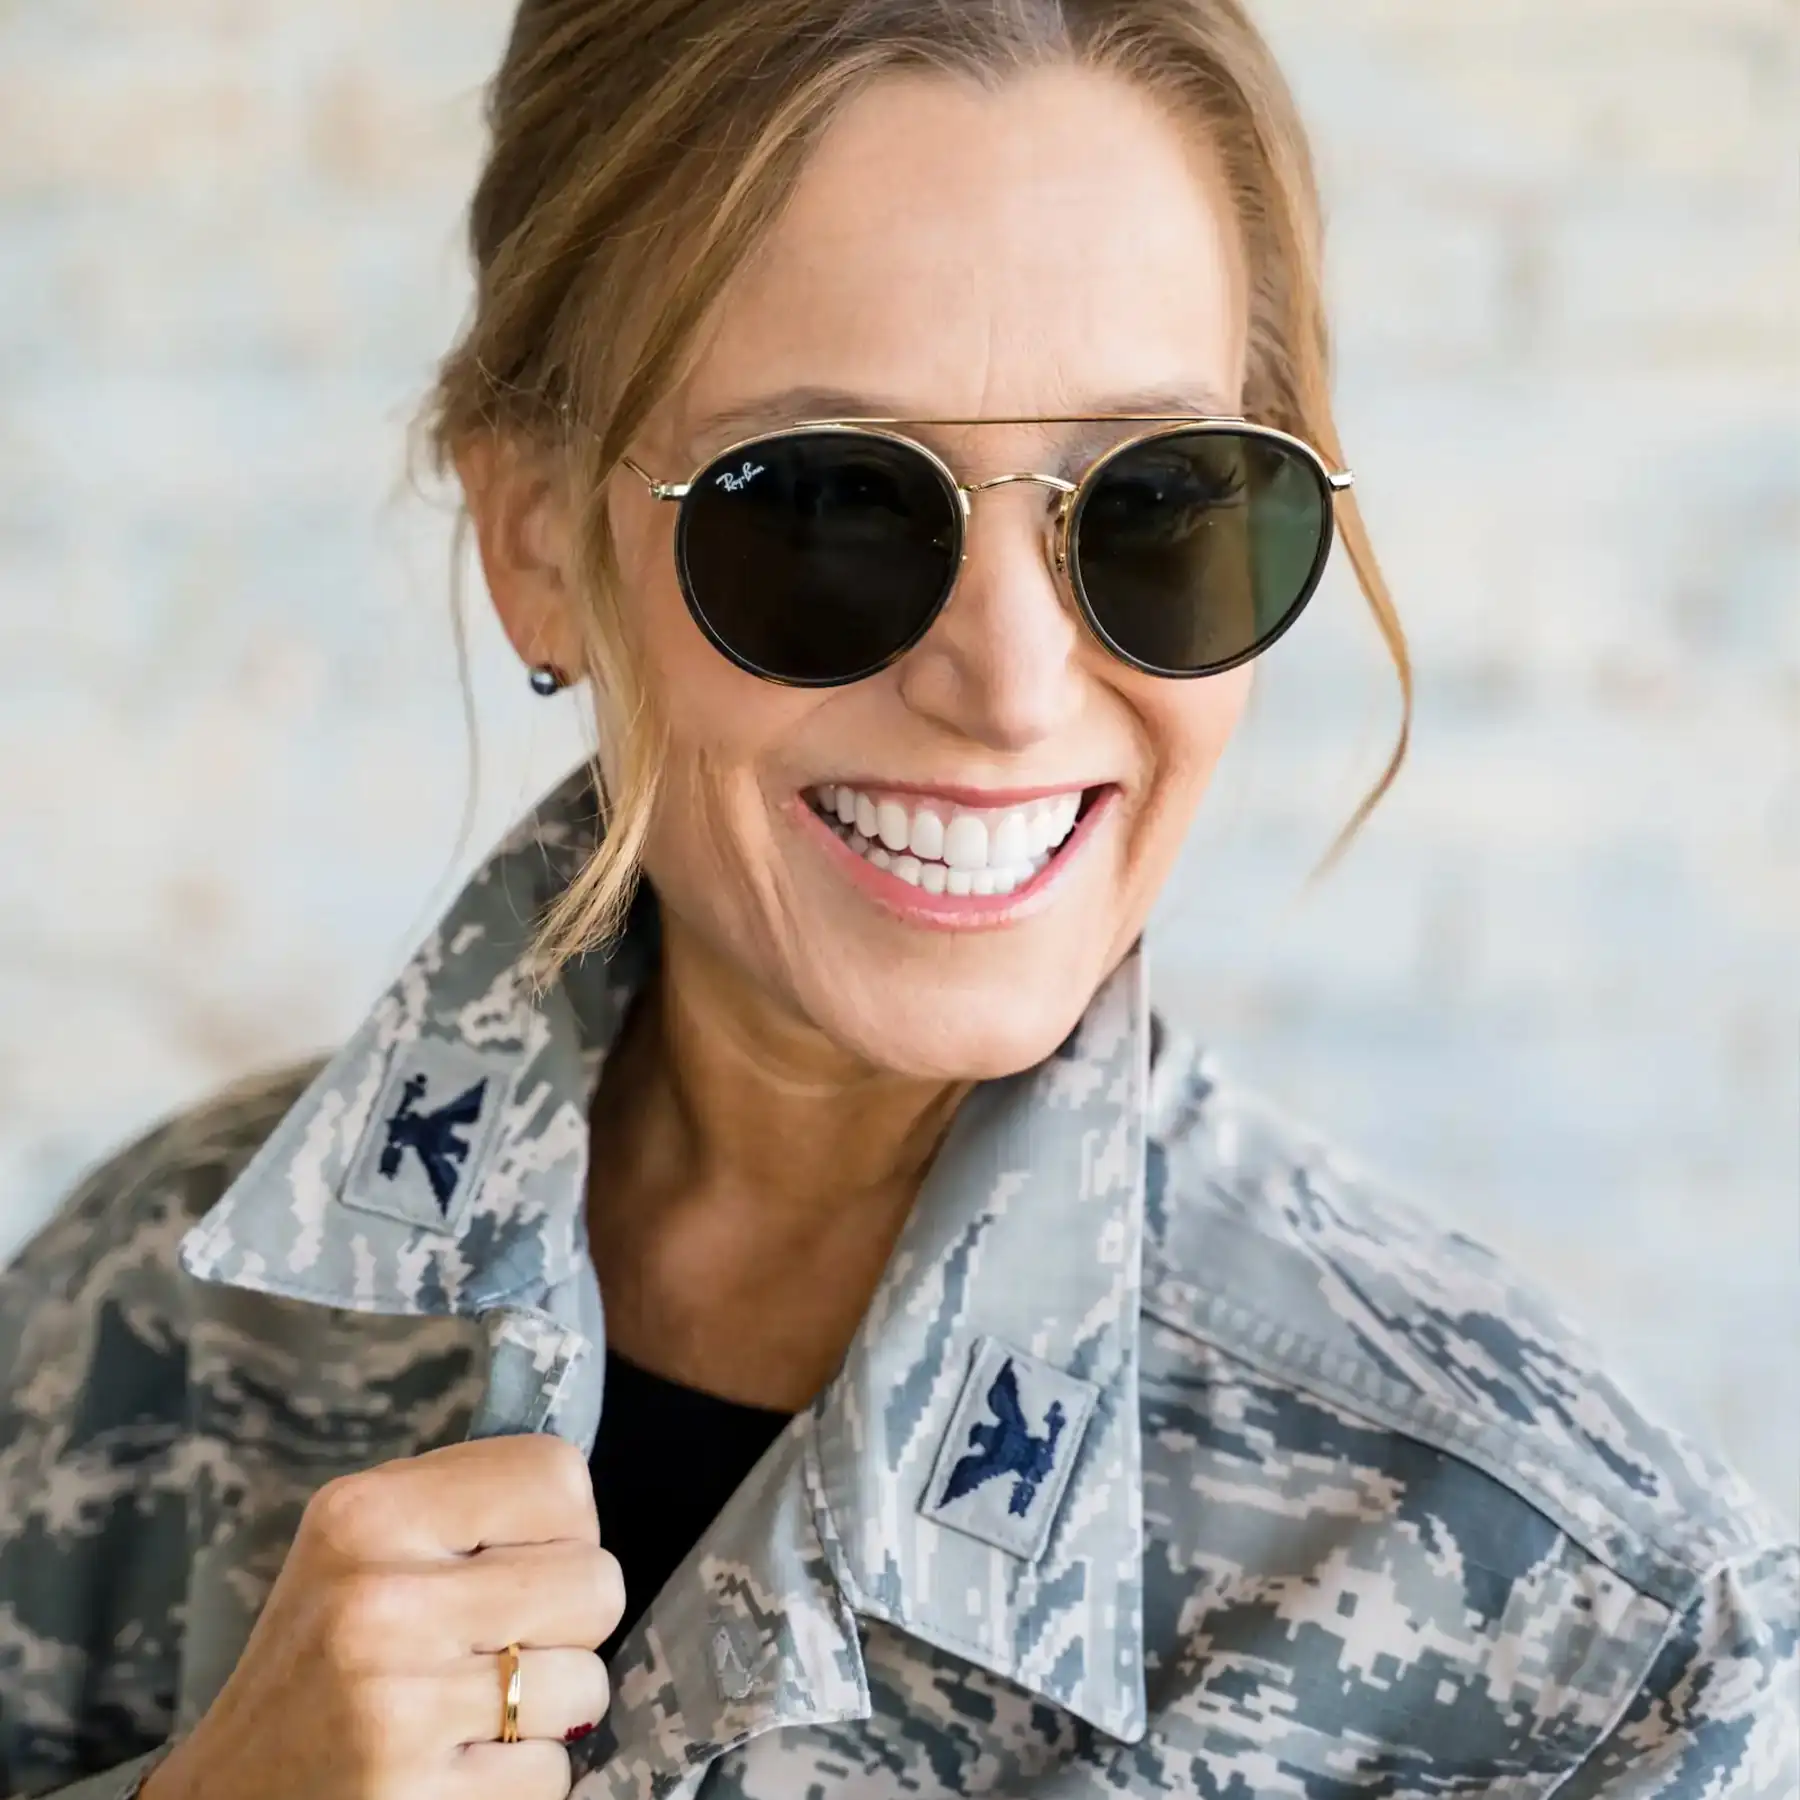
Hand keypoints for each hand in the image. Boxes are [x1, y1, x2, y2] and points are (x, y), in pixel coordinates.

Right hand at [141, 1435, 620, 1799]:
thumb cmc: (324, 1659)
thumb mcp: (363, 1546)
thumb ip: (467, 1505)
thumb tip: (579, 1496)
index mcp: (368, 1513)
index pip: (559, 1477)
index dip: (562, 1528)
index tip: (512, 1564)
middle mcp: (379, 1601)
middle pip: (595, 1582)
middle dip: (566, 1624)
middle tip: (494, 1648)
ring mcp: (398, 1708)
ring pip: (586, 1684)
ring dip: (548, 1710)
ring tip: (472, 1712)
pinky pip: (553, 1774)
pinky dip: (520, 1779)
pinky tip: (456, 1769)